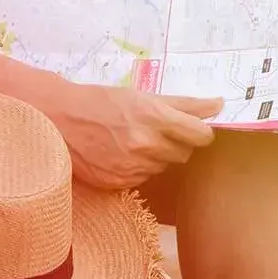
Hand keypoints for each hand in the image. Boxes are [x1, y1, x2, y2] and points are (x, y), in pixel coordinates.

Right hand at [41, 82, 221, 188]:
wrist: (59, 119)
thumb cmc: (103, 102)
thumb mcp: (143, 95)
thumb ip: (184, 103)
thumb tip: (219, 104)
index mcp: (154, 117)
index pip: (201, 135)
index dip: (200, 132)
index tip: (193, 129)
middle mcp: (146, 144)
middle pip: (185, 152)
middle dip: (176, 142)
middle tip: (155, 130)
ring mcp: (132, 166)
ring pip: (164, 166)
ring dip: (156, 156)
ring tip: (132, 140)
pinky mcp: (119, 182)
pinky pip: (144, 178)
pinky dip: (137, 168)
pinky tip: (120, 154)